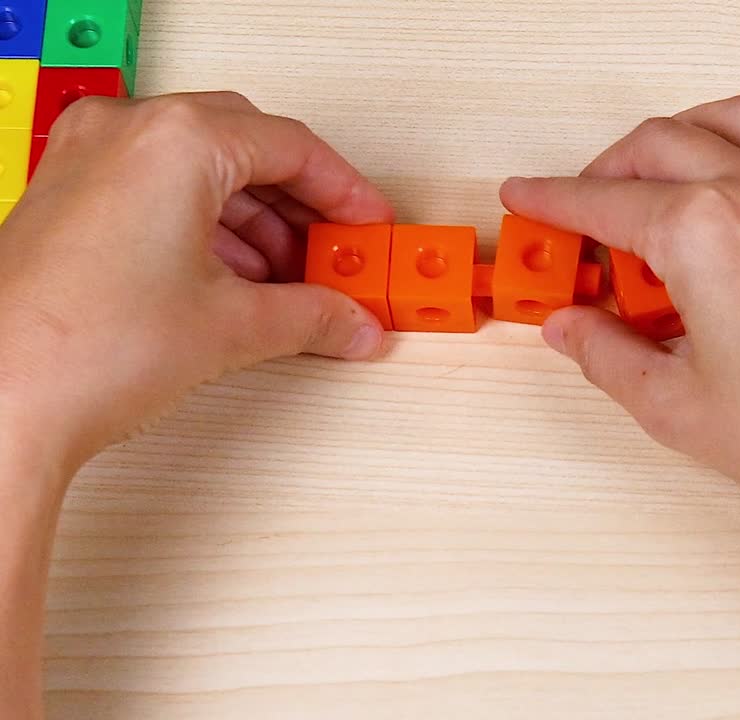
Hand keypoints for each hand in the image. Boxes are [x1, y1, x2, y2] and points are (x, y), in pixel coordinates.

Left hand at [0, 92, 392, 472]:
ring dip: (258, 220)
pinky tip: (238, 280)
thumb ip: (312, 315)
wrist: (1, 403)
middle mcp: (126, 133)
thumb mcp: (233, 327)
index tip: (370, 225)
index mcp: (176, 139)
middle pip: (248, 146)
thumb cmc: (85, 350)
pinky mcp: (65, 197)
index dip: (346, 191)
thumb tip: (351, 322)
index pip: (292, 146)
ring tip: (294, 280)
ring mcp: (86, 160)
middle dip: (303, 205)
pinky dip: (208, 226)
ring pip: (201, 167)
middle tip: (338, 250)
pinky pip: (158, 188)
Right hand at [500, 95, 739, 555]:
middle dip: (603, 171)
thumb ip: (607, 354)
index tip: (525, 198)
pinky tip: (724, 205)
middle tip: (578, 218)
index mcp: (705, 229)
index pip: (604, 201)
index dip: (551, 201)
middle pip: (657, 145)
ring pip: (726, 121)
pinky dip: (737, 150)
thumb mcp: (676, 405)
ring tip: (649, 188)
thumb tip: (570, 325)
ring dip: (674, 140)